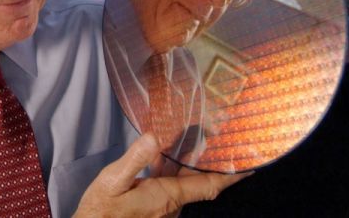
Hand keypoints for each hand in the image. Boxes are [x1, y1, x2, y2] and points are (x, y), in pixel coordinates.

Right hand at [74, 133, 252, 217]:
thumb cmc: (100, 212)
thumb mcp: (112, 181)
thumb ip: (135, 159)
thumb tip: (153, 137)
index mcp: (166, 196)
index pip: (207, 185)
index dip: (229, 175)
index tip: (248, 165)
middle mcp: (170, 205)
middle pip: (199, 182)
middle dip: (211, 162)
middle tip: (220, 140)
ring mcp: (162, 210)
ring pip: (185, 185)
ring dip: (192, 166)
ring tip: (196, 141)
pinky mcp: (153, 210)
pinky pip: (172, 189)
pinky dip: (176, 172)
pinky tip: (166, 157)